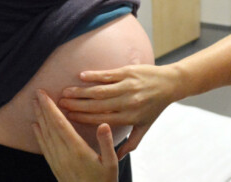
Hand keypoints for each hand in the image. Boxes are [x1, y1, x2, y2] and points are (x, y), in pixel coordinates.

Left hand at [33, 90, 119, 181]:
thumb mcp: (111, 163)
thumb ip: (106, 143)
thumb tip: (104, 124)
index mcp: (77, 150)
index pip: (60, 124)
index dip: (51, 108)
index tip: (45, 95)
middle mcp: (64, 154)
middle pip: (50, 127)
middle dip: (43, 109)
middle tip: (36, 93)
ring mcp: (57, 161)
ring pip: (45, 135)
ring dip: (39, 118)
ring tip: (34, 104)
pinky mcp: (55, 167)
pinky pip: (44, 148)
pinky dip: (38, 135)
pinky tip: (35, 126)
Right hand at [58, 64, 184, 157]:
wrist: (170, 84)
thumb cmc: (154, 107)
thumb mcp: (144, 127)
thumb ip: (130, 142)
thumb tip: (117, 158)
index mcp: (130, 117)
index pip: (101, 119)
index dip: (83, 119)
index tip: (68, 118)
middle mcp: (128, 102)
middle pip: (97, 105)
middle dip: (77, 105)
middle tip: (60, 104)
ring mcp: (128, 86)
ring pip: (100, 90)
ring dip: (81, 91)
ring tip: (65, 92)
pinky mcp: (128, 72)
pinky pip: (108, 74)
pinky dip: (94, 75)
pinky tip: (81, 76)